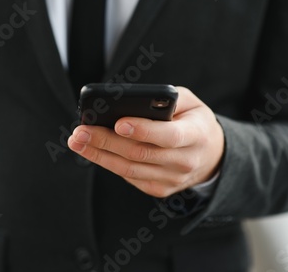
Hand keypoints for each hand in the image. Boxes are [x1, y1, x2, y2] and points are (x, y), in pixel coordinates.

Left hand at [68, 87, 224, 197]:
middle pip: (140, 154)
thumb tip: (131, 102)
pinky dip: (107, 163)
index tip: (118, 122)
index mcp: (196, 135)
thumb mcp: (190, 102)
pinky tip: (91, 150)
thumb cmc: (193, 121)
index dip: (143, 130)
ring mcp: (172, 179)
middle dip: (106, 141)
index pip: (169, 136)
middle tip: (81, 130)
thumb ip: (167, 99)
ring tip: (77, 140)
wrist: (210, 155)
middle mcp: (185, 161)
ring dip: (99, 155)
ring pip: (129, 169)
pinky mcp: (159, 189)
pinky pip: (129, 176)